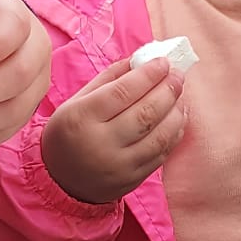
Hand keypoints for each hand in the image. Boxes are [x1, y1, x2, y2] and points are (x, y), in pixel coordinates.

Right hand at [41, 57, 186, 205]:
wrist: (60, 180)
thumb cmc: (69, 133)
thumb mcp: (76, 102)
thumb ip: (108, 80)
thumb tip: (141, 60)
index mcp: (82, 118)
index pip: (123, 92)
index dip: (148, 75)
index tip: (164, 62)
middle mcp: (101, 143)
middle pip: (145, 113)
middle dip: (168, 90)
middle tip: (178, 76)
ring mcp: (119, 165)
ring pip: (159, 136)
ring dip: (176, 112)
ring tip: (180, 96)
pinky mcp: (132, 180)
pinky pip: (161, 155)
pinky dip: (174, 134)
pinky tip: (177, 119)